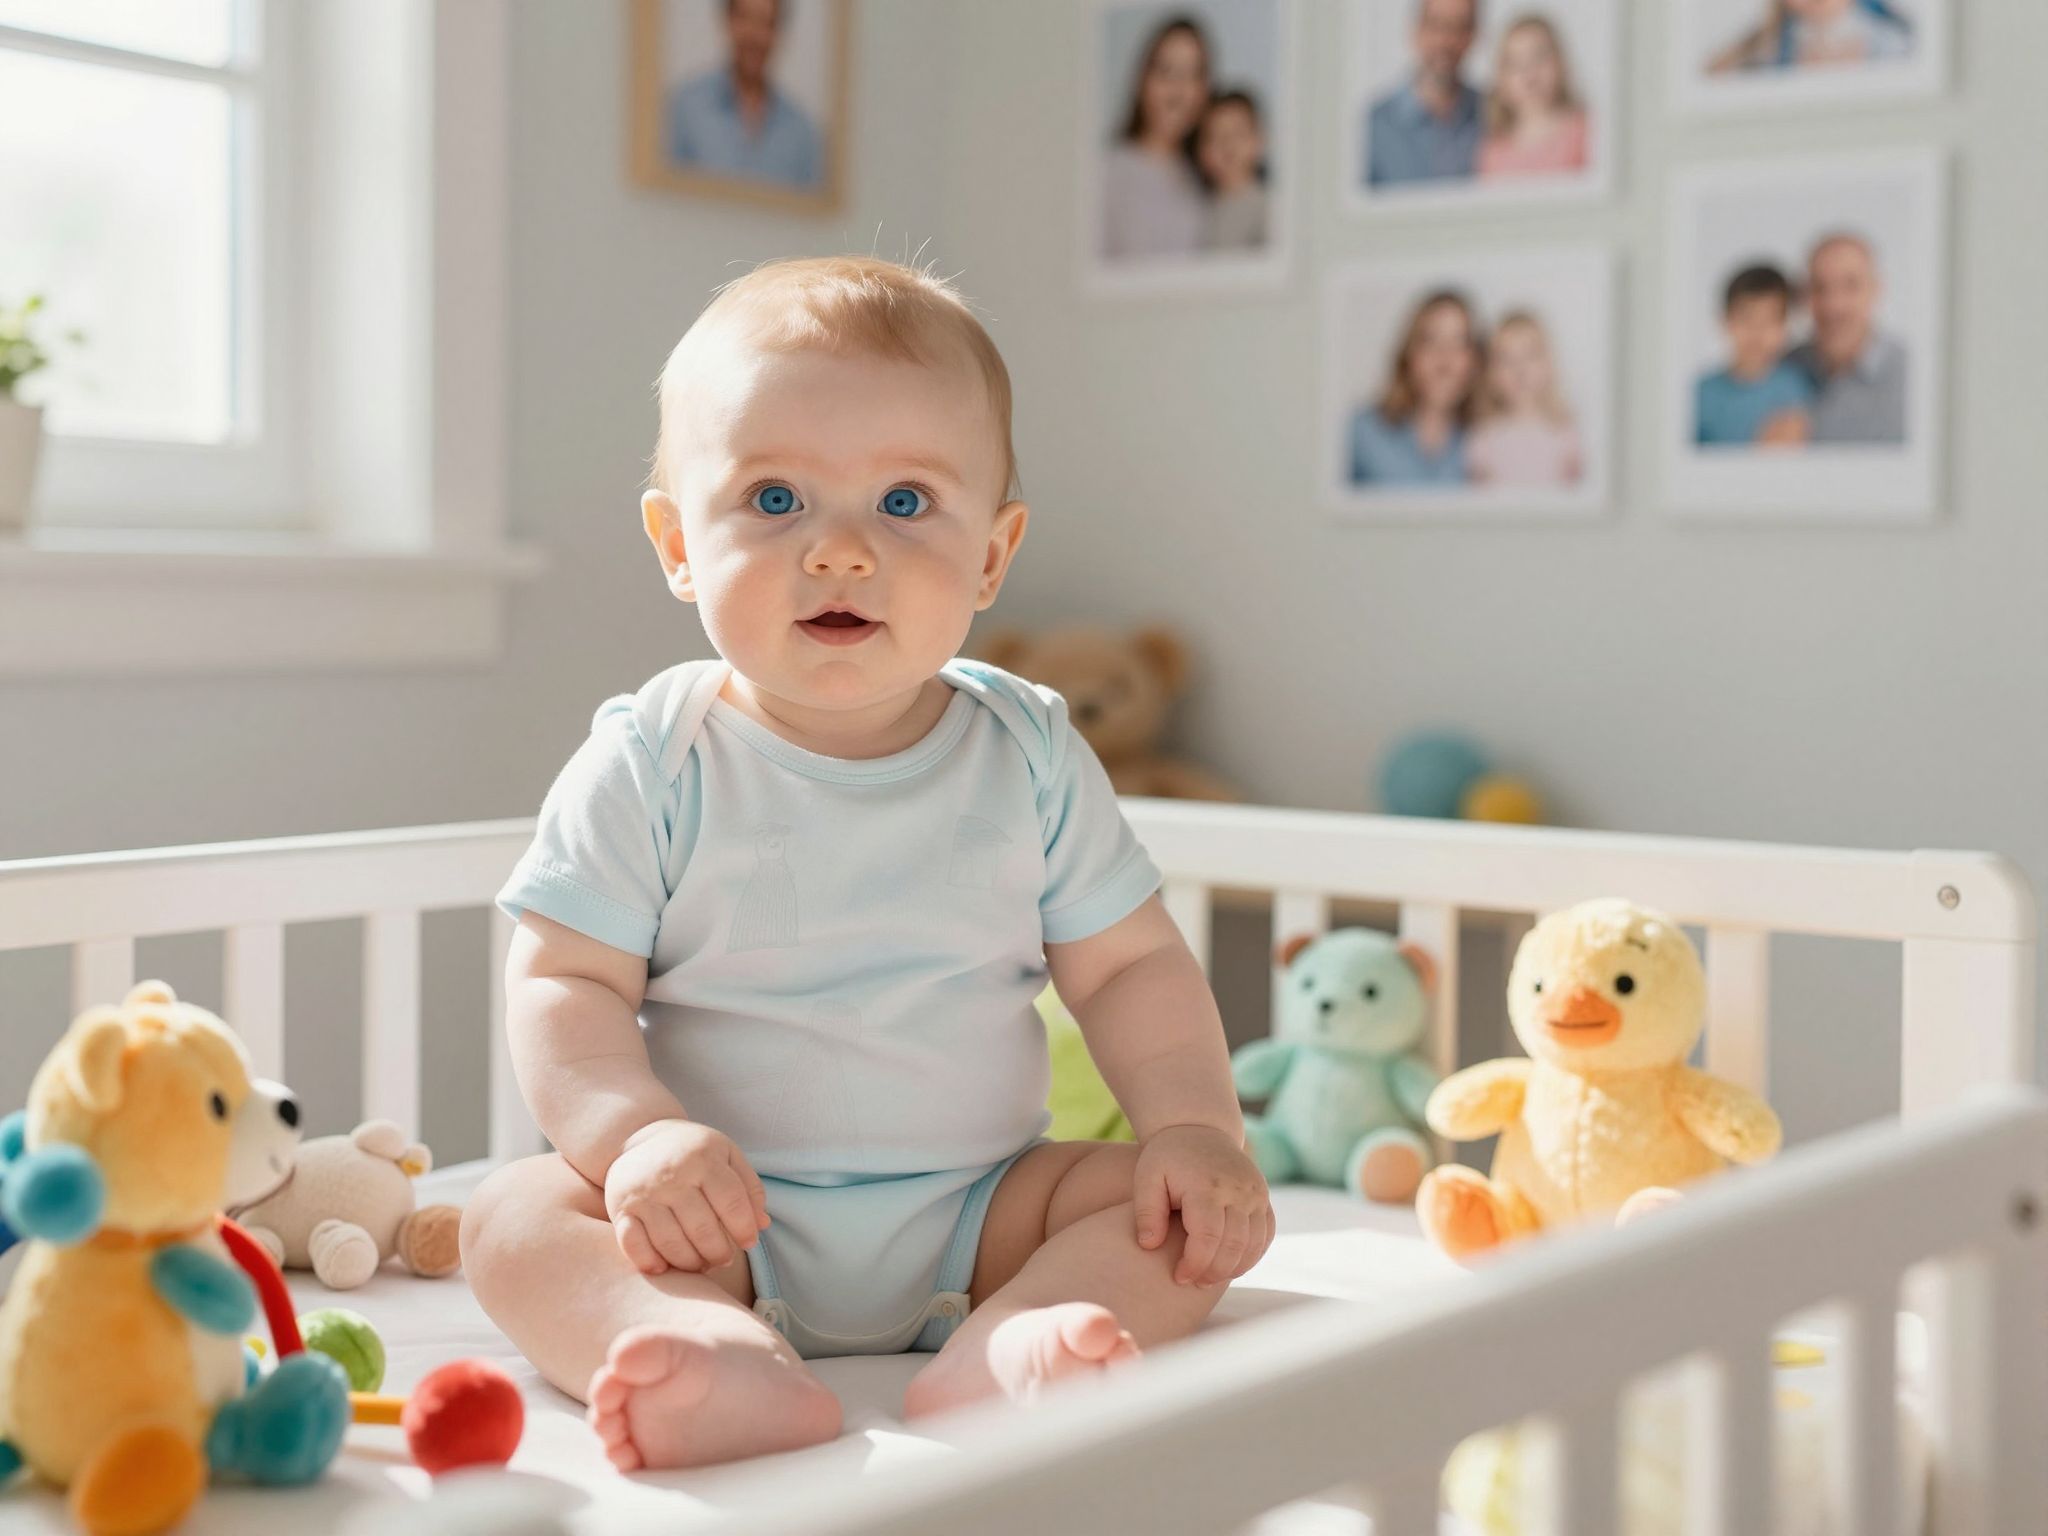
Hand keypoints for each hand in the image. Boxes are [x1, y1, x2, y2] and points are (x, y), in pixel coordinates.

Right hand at [603, 1118, 769, 1276]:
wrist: (640, 1139)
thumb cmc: (694, 1153)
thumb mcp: (727, 1156)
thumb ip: (749, 1188)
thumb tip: (762, 1225)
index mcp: (703, 1158)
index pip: (731, 1202)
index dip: (744, 1228)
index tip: (749, 1242)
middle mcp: (672, 1174)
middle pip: (702, 1228)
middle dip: (718, 1253)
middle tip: (723, 1259)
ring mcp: (644, 1193)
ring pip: (670, 1242)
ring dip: (690, 1263)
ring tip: (701, 1264)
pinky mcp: (621, 1209)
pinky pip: (632, 1244)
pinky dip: (649, 1262)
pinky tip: (664, 1268)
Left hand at [1133, 1124, 1274, 1286]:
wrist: (1198, 1127)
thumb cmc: (1167, 1157)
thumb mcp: (1146, 1177)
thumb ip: (1146, 1212)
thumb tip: (1148, 1245)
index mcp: (1206, 1185)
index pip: (1208, 1237)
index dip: (1195, 1264)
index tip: (1179, 1278)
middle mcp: (1237, 1189)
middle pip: (1234, 1245)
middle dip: (1214, 1272)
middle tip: (1194, 1282)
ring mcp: (1255, 1192)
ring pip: (1254, 1244)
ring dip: (1234, 1267)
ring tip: (1210, 1277)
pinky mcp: (1263, 1196)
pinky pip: (1266, 1234)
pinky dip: (1252, 1254)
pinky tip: (1231, 1264)